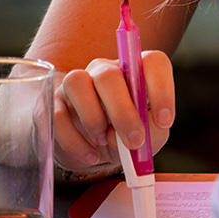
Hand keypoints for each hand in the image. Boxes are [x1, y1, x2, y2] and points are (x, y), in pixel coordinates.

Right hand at [54, 52, 173, 173]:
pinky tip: (91, 155)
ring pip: (77, 84)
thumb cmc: (129, 134)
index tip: (164, 121)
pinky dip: (74, 141)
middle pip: (109, 75)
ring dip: (93, 118)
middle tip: (134, 141)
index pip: (152, 62)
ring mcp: (76, 83)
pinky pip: (56, 115)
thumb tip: (128, 136)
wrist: (97, 149)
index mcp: (138, 70)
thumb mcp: (150, 136)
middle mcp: (106, 69)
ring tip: (105, 142)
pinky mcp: (53, 103)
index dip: (161, 89)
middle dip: (123, 113)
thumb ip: (150, 132)